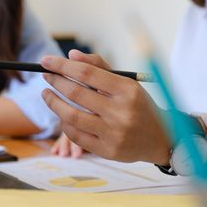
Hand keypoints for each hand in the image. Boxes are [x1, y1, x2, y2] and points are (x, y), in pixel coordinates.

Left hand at [40, 49, 170, 164]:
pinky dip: (64, 123)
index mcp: (127, 90)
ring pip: (71, 116)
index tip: (45, 60)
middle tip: (45, 75)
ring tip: (46, 93)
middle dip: (55, 81)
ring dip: (53, 103)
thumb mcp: (127, 83)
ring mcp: (113, 133)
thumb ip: (99, 67)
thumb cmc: (138, 105)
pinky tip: (61, 114)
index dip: (62, 66)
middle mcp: (121, 112)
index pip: (87, 73)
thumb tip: (71, 55)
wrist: (161, 139)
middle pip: (76, 93)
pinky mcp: (107, 150)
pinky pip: (76, 135)